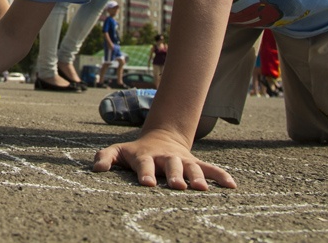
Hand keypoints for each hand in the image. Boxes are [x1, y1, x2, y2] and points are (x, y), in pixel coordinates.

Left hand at [91, 129, 235, 190]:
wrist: (160, 138)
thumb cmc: (135, 152)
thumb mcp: (117, 151)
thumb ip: (105, 157)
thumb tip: (96, 169)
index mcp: (145, 156)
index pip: (144, 164)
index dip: (146, 173)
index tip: (147, 184)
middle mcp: (166, 158)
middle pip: (171, 166)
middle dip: (175, 175)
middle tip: (178, 186)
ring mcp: (182, 160)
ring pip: (191, 168)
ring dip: (197, 177)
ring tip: (202, 189)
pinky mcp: (195, 164)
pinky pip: (210, 169)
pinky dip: (221, 176)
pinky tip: (231, 186)